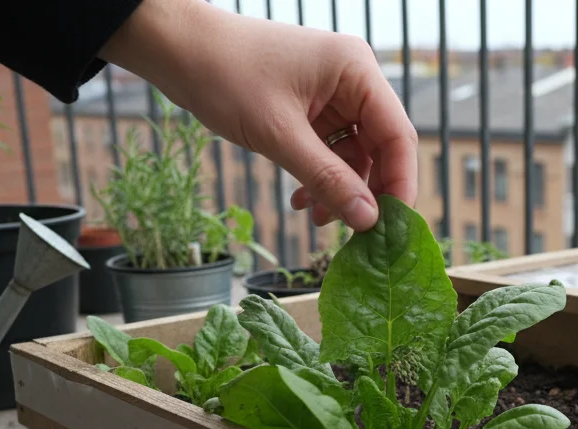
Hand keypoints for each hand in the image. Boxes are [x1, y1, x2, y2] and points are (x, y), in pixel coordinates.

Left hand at [100, 0, 416, 230]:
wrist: (177, 48)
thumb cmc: (224, 74)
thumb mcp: (278, 135)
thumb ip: (328, 179)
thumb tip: (367, 220)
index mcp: (356, 70)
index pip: (398, 135)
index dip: (400, 184)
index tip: (391, 227)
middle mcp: (353, 79)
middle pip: (381, 147)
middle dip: (366, 191)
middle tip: (355, 232)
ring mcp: (333, 93)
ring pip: (354, 153)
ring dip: (339, 188)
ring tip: (319, 219)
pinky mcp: (313, 105)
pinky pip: (330, 149)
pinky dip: (320, 176)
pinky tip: (303, 200)